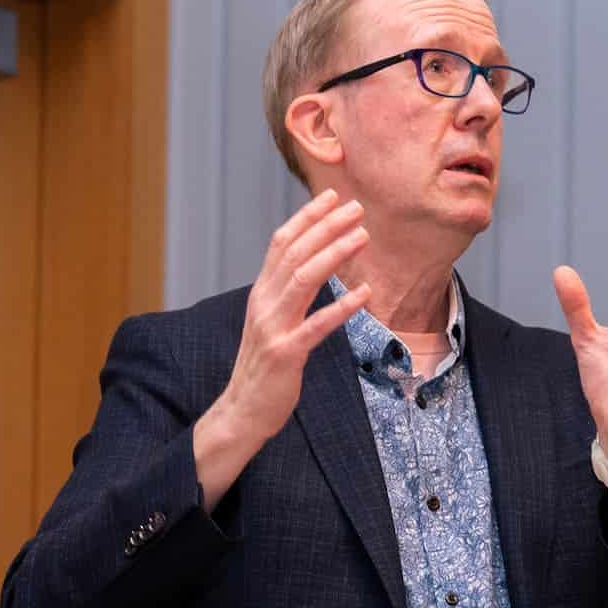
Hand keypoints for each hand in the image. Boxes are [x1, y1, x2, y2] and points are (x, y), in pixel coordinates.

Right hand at [193, 191, 371, 506]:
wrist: (241, 410)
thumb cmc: (263, 368)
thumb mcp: (270, 323)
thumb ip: (285, 295)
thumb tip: (308, 266)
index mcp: (261, 294)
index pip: (281, 243)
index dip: (307, 217)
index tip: (332, 197)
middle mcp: (264, 304)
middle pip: (295, 253)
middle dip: (326, 226)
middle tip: (356, 208)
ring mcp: (273, 328)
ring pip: (304, 279)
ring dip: (335, 254)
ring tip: (363, 236)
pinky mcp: (286, 354)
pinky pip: (318, 325)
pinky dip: (342, 307)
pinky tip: (366, 294)